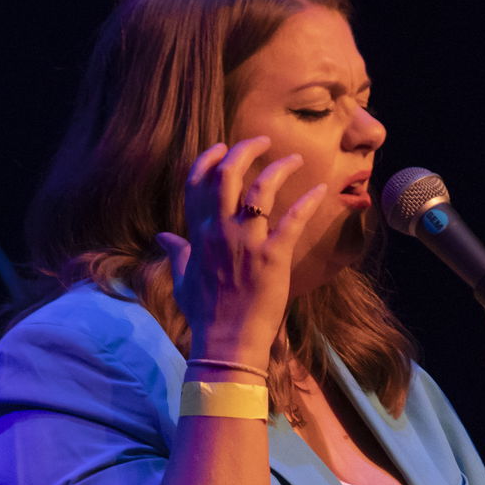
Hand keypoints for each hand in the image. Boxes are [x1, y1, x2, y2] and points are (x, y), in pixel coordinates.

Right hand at [155, 137, 328, 364]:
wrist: (226, 343)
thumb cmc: (204, 314)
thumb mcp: (182, 280)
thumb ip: (177, 252)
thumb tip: (164, 235)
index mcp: (198, 234)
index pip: (197, 183)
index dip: (208, 159)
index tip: (221, 147)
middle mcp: (220, 231)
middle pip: (228, 174)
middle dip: (244, 150)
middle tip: (262, 141)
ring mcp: (246, 242)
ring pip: (260, 189)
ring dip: (279, 168)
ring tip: (294, 159)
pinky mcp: (273, 256)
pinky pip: (292, 219)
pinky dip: (308, 202)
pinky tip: (321, 190)